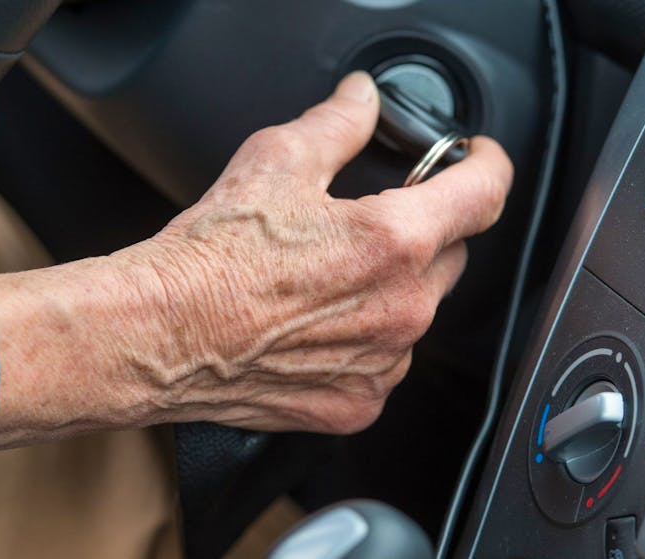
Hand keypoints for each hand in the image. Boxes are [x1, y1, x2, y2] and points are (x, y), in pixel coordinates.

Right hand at [0, 72, 511, 447]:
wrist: (158, 336)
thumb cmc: (209, 260)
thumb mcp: (276, 162)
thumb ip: (338, 123)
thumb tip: (363, 100)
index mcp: (394, 240)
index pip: (483, 194)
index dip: (486, 165)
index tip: (477, 161)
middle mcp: (402, 308)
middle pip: (450, 255)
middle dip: (423, 232)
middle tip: (363, 224)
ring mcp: (383, 364)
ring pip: (418, 312)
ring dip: (393, 291)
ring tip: (325, 282)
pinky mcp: (358, 403)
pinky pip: (386, 363)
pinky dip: (366, 342)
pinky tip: (315, 326)